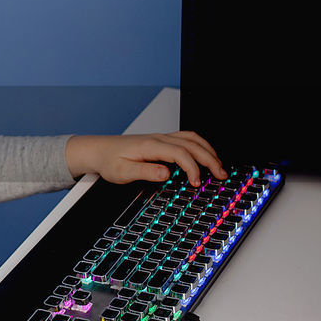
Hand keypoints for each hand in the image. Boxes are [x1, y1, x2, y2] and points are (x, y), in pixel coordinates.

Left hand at [65, 131, 226, 185]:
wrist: (99, 150)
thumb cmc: (109, 160)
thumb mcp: (123, 171)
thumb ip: (145, 171)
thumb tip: (166, 173)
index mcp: (151, 145)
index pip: (181, 153)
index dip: (192, 168)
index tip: (197, 182)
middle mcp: (159, 139)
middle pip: (192, 144)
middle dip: (210, 159)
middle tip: (222, 174)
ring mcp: (161, 138)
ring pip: (192, 139)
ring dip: (208, 151)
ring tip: (219, 166)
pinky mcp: (161, 141)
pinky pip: (187, 139)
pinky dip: (200, 147)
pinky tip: (205, 156)